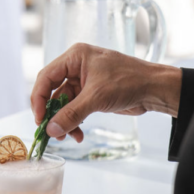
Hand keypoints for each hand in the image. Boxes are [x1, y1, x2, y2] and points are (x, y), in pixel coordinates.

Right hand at [32, 43, 181, 141]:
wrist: (154, 89)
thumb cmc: (129, 81)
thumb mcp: (96, 97)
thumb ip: (71, 114)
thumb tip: (51, 130)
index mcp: (74, 57)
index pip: (46, 77)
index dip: (39, 98)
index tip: (39, 118)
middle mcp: (76, 67)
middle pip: (52, 91)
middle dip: (52, 113)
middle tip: (50, 131)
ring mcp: (84, 81)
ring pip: (64, 104)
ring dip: (64, 121)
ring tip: (67, 136)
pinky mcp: (92, 94)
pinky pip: (75, 109)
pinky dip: (74, 122)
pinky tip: (78, 134)